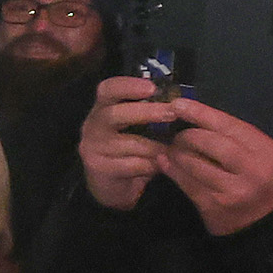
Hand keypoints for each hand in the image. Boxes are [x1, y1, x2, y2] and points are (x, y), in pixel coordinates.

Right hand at [77, 75, 175, 213]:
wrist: (111, 187)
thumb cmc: (129, 151)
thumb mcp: (136, 128)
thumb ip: (149, 113)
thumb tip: (180, 102)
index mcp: (102, 109)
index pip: (108, 89)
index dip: (128, 86)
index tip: (152, 88)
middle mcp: (93, 126)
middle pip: (115, 114)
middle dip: (147, 112)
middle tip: (172, 113)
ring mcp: (93, 148)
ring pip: (129, 143)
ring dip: (155, 146)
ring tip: (173, 148)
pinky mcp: (99, 169)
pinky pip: (131, 165)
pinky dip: (150, 165)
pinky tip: (161, 165)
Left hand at [152, 95, 272, 236]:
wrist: (268, 223)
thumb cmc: (263, 182)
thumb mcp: (263, 156)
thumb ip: (238, 138)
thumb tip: (198, 118)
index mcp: (268, 152)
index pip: (230, 126)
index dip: (201, 113)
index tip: (178, 104)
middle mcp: (253, 171)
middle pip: (212, 144)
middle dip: (189, 136)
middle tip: (177, 134)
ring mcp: (233, 192)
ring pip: (196, 165)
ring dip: (178, 154)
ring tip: (171, 149)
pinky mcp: (215, 207)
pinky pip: (188, 184)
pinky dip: (173, 171)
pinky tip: (165, 163)